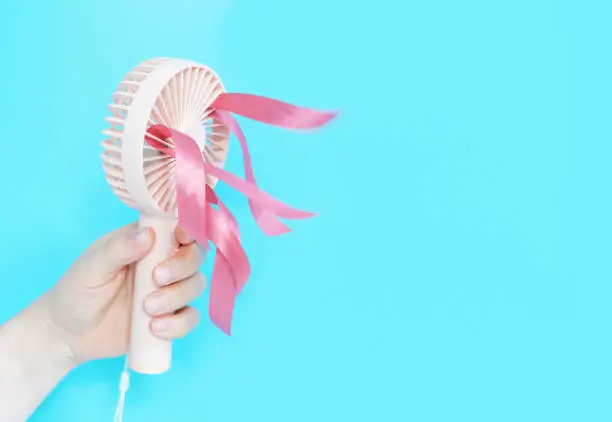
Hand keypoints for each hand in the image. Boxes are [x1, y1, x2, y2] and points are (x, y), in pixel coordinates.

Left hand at [44, 222, 205, 362]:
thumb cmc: (76, 292)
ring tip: (148, 309)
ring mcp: (168, 290)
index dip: (188, 229)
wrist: (68, 336)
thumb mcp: (91, 267)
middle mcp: (161, 262)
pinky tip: (155, 328)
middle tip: (156, 279)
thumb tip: (148, 234)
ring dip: (177, 296)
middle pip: (195, 255)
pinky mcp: (169, 317)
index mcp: (144, 242)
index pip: (177, 227)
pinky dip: (179, 324)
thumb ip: (119, 249)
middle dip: (182, 267)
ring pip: (196, 285)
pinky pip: (190, 317)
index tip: (182, 239)